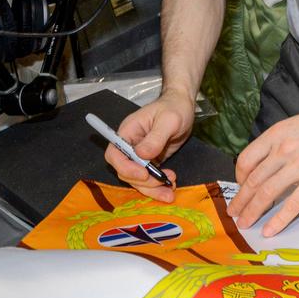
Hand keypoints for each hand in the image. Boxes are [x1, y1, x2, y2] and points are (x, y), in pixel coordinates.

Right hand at [103, 87, 195, 201]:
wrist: (183, 107)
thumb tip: (142, 155)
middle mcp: (130, 146)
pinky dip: (158, 185)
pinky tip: (171, 185)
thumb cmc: (174, 108)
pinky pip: (149, 179)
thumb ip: (156, 137)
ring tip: (170, 191)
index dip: (126, 167)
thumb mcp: (169, 120)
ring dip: (152, 188)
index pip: (115, 155)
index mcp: (127, 132)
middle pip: (126, 171)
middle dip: (143, 182)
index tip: (144, 174)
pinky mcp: (150, 161)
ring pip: (137, 179)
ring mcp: (139, 155)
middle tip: (163, 183)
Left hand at [228, 108, 298, 237]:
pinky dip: (279, 220)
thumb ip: (277, 142)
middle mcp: (284, 149)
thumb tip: (263, 163)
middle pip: (254, 180)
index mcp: (277, 134)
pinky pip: (293, 204)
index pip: (246, 159)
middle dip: (240, 201)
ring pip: (268, 193)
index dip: (239, 178)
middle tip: (234, 214)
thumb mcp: (294, 125)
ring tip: (245, 224)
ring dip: (253, 212)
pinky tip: (270, 230)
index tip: (240, 188)